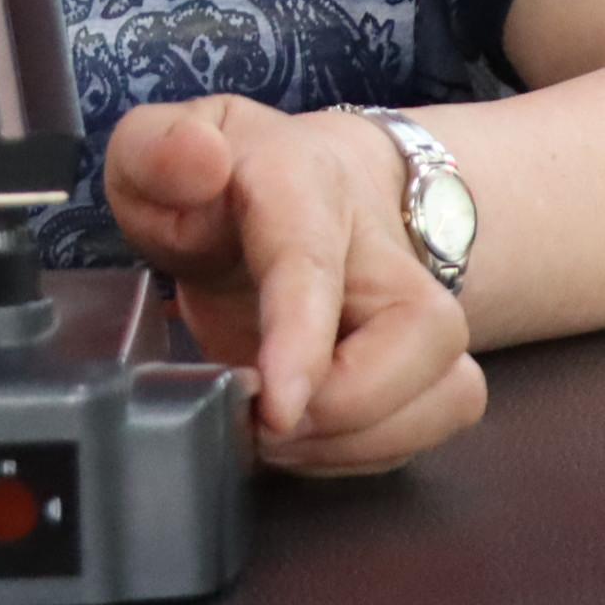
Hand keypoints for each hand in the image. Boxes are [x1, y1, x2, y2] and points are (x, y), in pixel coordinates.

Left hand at [103, 95, 485, 475]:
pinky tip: (309, 439)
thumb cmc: (218, 191)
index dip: (302, 337)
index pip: (313, 260)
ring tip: (278, 437)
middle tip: (260, 425)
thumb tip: (198, 162)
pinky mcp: (432, 363)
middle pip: (425, 333)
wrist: (302, 191)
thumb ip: (154, 150)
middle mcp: (382, 247)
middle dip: (347, 407)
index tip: (278, 406)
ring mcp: (418, 308)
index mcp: (304, 187)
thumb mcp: (154, 153)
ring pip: (450, 389)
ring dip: (359, 441)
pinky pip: (435, 425)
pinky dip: (368, 453)